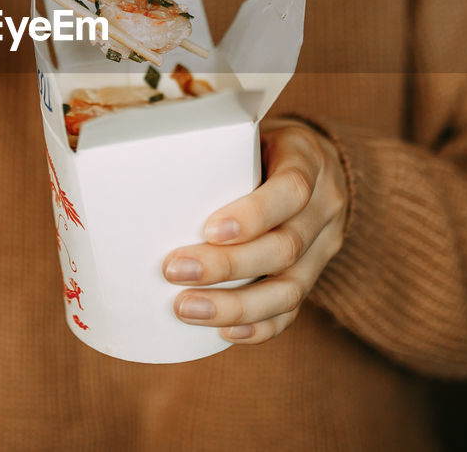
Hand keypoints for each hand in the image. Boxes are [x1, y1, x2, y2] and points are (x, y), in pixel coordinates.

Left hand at [162, 118, 347, 343]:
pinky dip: (259, 328)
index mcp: (308, 160)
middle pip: (285, 246)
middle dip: (227, 266)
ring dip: (236, 306)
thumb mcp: (249, 132)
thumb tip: (141, 174)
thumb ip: (215, 152)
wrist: (317, 164)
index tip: (208, 230)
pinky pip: (293, 312)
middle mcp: (325, 207)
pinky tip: (223, 333)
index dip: (254, 215)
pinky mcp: (315, 276)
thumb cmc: (263, 145)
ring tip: (186, 309)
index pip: (292, 190)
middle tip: (173, 270)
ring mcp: (324, 247)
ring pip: (290, 289)